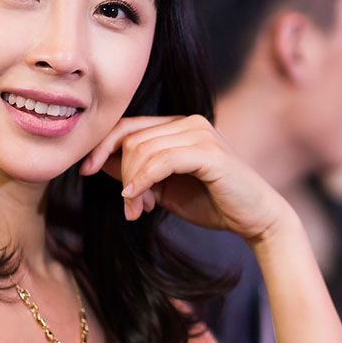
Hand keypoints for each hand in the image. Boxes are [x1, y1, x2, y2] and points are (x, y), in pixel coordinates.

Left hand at [79, 115, 287, 241]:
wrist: (255, 220)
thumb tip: (101, 163)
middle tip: (129, 208)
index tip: (86, 171)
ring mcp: (201, 133)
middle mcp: (190, 122)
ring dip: (132, 184)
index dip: (102, 146)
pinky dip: (143, 180)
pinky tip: (138, 199)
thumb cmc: (213, 204)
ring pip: (142, 149)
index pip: (128, 125)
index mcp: (179, 126)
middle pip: (131, 138)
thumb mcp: (164, 189)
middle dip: (120, 174)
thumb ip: (137, 173)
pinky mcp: (209, 152)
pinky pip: (161, 161)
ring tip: (138, 210)